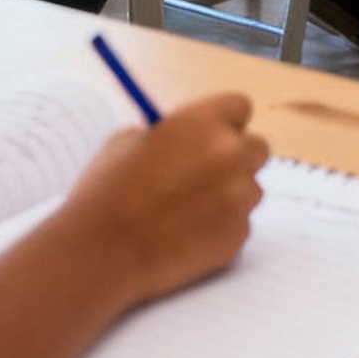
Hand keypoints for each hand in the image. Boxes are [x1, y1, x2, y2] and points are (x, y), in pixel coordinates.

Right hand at [57, 93, 267, 310]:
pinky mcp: (238, 236)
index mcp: (205, 121)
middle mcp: (232, 154)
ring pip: (251, 189)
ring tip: (191, 211)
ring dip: (230, 195)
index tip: (211, 135)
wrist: (102, 251)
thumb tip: (185, 138)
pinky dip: (222, 228)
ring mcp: (239, 196)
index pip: (239, 106)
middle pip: (256, 147)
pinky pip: (240, 224)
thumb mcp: (129, 141)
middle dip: (236, 158)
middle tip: (207, 174)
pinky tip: (188, 236)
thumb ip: (169, 134)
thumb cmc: (107, 190)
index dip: (224, 121)